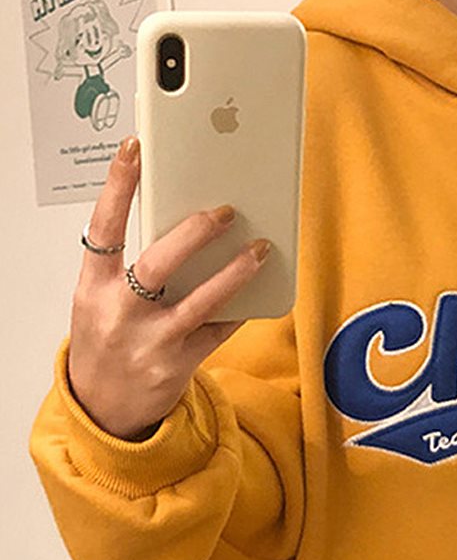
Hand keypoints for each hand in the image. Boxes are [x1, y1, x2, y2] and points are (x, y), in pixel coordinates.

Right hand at [67, 135, 270, 440]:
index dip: (119, 187)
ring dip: (235, 272)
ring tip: (260, 249)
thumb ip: (127, 268)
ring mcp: (151, 341)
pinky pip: (219, 330)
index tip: (136, 150)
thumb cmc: (106, 343)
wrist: (104, 410)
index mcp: (93, 288)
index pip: (103, 228)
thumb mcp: (98, 302)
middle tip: (225, 210)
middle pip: (158, 262)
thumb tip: (182, 227)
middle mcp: (120, 313)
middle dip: (194, 232)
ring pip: (201, 301)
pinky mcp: (179, 364)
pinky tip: (259, 291)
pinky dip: (239, 310)